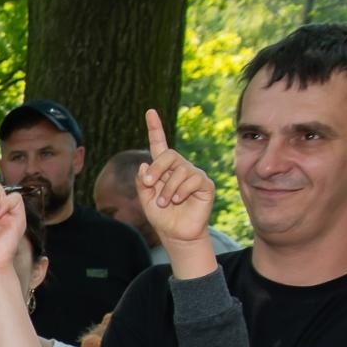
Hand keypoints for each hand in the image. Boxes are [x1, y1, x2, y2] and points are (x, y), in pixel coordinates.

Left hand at [137, 109, 213, 246]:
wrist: (176, 234)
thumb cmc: (162, 217)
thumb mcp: (145, 199)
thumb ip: (142, 182)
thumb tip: (144, 164)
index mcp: (163, 169)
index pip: (159, 145)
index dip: (155, 128)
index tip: (149, 112)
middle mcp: (179, 168)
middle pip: (168, 155)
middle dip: (156, 169)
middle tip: (148, 184)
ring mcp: (193, 175)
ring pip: (179, 170)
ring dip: (167, 188)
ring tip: (164, 203)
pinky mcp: (205, 184)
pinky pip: (192, 180)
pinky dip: (181, 191)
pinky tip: (178, 201)